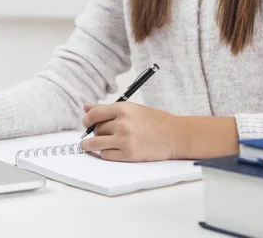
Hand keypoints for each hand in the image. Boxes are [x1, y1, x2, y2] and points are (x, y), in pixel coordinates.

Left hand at [80, 103, 238, 161]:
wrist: (176, 135)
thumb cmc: (155, 121)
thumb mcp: (133, 109)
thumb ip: (107, 109)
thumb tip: (86, 107)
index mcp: (123, 109)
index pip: (94, 114)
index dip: (87, 119)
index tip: (86, 123)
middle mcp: (122, 124)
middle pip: (96, 129)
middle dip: (96, 132)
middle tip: (100, 133)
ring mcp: (125, 140)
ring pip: (96, 143)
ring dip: (91, 145)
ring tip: (88, 145)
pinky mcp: (128, 155)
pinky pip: (105, 155)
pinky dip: (104, 154)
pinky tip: (108, 151)